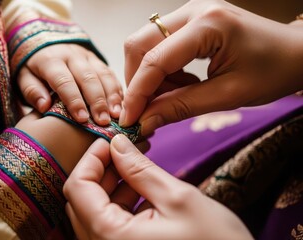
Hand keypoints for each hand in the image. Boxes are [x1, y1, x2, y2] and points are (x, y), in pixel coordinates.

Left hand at [18, 43, 122, 124]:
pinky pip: (109, 73)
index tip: (82, 119)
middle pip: (88, 78)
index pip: (64, 81)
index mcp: (51, 60)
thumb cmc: (33, 68)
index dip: (74, 101)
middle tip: (103, 121)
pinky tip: (122, 105)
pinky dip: (117, 89)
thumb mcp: (24, 77)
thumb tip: (44, 106)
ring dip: (111, 95)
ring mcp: (86, 56)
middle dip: (97, 101)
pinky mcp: (96, 59)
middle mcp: (71, 55)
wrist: (43, 43)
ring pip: (103, 74)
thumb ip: (32, 91)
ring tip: (116, 115)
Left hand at [63, 134, 251, 239]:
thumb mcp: (178, 199)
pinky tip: (142, 188)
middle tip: (125, 149)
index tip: (111, 140)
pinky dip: (120, 204)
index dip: (91, 158)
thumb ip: (140, 170)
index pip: (78, 188)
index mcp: (110, 237)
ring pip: (95, 212)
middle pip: (82, 200)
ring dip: (111, 185)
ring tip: (136, 164)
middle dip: (101, 170)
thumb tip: (117, 143)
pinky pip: (109, 226)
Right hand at [120, 0, 302, 134]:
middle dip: (137, 81)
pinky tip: (181, 83)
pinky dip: (161, 70)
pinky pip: (159, 44)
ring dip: (150, 76)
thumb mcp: (227, 95)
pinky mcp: (190, 21)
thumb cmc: (273, 72)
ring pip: (145, 44)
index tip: (129, 120)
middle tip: (147, 109)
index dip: (137, 93)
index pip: (155, 60)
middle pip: (139, 44)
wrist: (295, 53)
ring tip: (174, 96)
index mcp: (208, 25)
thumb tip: (144, 121)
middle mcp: (193, 10)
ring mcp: (190, 12)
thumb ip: (180, 107)